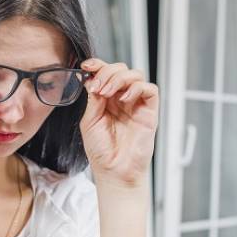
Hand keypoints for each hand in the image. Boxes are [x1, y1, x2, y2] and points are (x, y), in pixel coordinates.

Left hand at [79, 58, 158, 186]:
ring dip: (119, 78)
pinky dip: (136, 88)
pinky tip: (124, 99)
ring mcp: (136, 105)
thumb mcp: (89, 121)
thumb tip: (93, 79)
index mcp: (106, 99)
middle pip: (121, 69)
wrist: (113, 171)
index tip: (86, 65)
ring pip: (136, 74)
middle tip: (98, 87)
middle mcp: (122, 99)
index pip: (105, 73)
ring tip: (108, 92)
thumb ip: (93, 100)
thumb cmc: (101, 151)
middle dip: (107, 72)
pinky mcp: (149, 112)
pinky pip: (150, 90)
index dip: (97, 65)